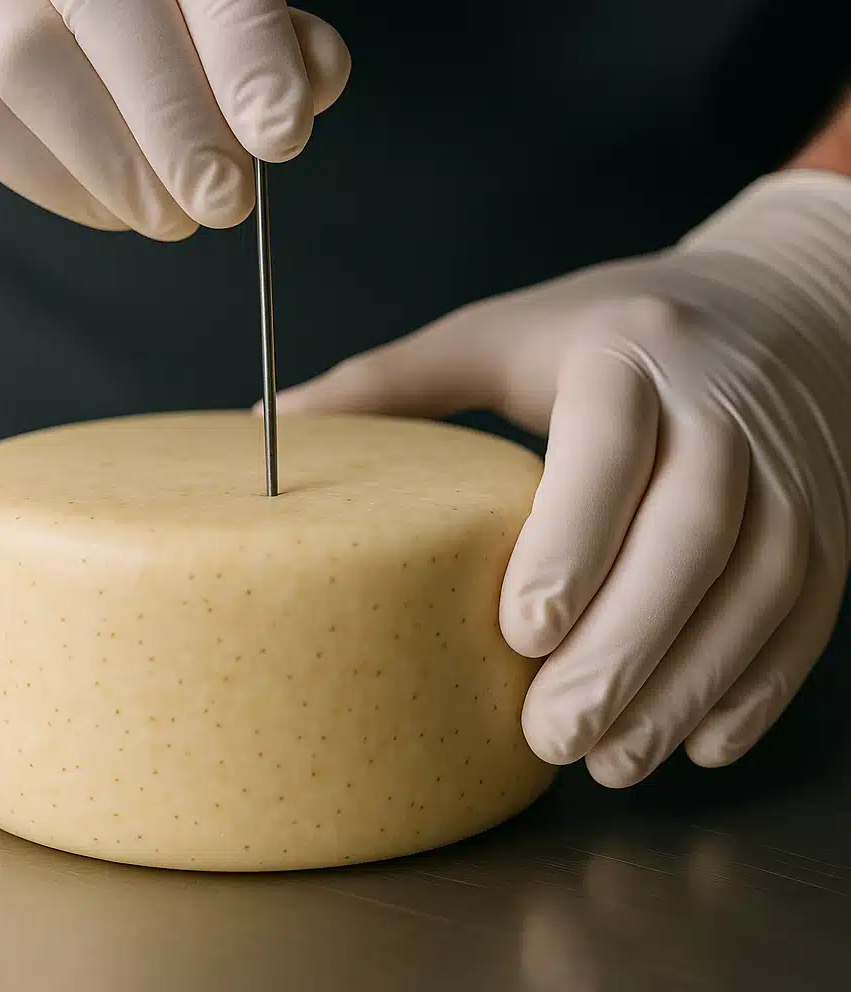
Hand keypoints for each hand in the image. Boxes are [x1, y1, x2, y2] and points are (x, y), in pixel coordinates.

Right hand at [0, 0, 349, 238]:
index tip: (281, 131)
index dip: (246, 46)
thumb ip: (256, 32)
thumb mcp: (192, 3)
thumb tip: (318, 74)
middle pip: (108, 6)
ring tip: (170, 216)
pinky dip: (62, 182)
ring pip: (32, 61)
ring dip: (118, 164)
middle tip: (223, 200)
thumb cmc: (101, 6)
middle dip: (178, 122)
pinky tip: (112, 207)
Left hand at [270, 171, 850, 785]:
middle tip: (551, 733)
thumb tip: (271, 427)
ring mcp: (793, 468)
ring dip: (691, 683)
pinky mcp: (829, 520)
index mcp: (628, 354)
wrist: (779, 306)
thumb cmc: (613, 325)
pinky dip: (757, 684)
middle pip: (696, 531)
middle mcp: (725, 408)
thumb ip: (392, 380)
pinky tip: (697, 740)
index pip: (612, 447)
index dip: (575, 539)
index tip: (520, 630)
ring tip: (614, 758)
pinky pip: (808, 612)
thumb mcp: (502, 332)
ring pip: (761, 586)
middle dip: (628, 643)